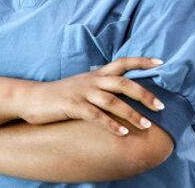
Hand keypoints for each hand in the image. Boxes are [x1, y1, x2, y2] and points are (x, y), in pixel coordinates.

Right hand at [18, 57, 165, 136]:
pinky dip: (110, 124)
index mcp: (97, 74)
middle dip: (144, 94)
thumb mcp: (84, 84)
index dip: (142, 61)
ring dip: (132, 114)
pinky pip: (95, 116)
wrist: (32, 98)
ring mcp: (82, 93)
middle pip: (123, 83)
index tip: (161, 62)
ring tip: (147, 125)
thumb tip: (123, 90)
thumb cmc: (61, 94)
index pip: (123, 62)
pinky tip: (122, 133)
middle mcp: (92, 80)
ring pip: (113, 101)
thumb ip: (102, 85)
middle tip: (161, 106)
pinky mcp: (73, 106)